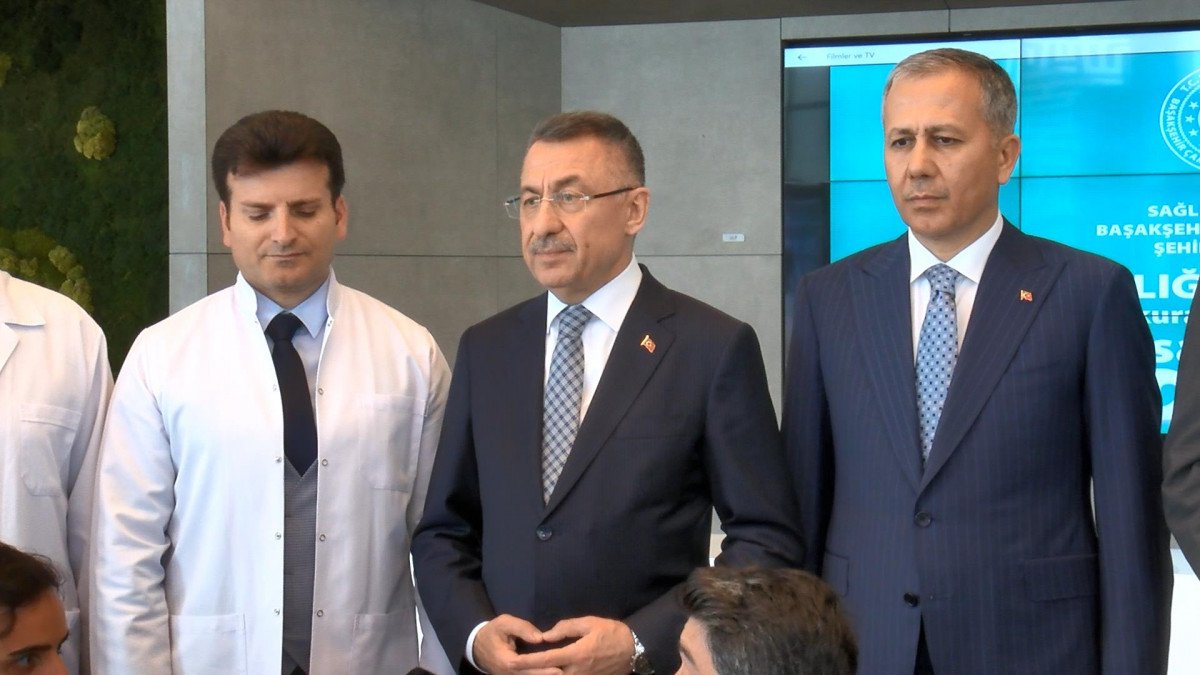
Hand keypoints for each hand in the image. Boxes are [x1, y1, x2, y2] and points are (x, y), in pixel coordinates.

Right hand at [473, 614, 560, 674]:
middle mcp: (509, 673)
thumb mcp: (504, 623)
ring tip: (564, 673)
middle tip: (566, 672)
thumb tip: (541, 638)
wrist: (477, 645)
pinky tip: (552, 673)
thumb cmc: (492, 632)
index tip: (559, 667)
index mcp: (507, 661)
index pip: (527, 666)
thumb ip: (522, 628)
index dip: (542, 668)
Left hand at [512, 616, 635, 674]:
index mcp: (575, 654)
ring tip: (529, 669)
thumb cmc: (611, 633)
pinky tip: (550, 670)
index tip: (513, 661)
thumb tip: (546, 636)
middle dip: (532, 672)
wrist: (634, 650)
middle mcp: (576, 671)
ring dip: (543, 674)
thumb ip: (565, 628)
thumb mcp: (589, 623)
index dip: (527, 661)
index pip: (546, 660)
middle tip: (516, 666)